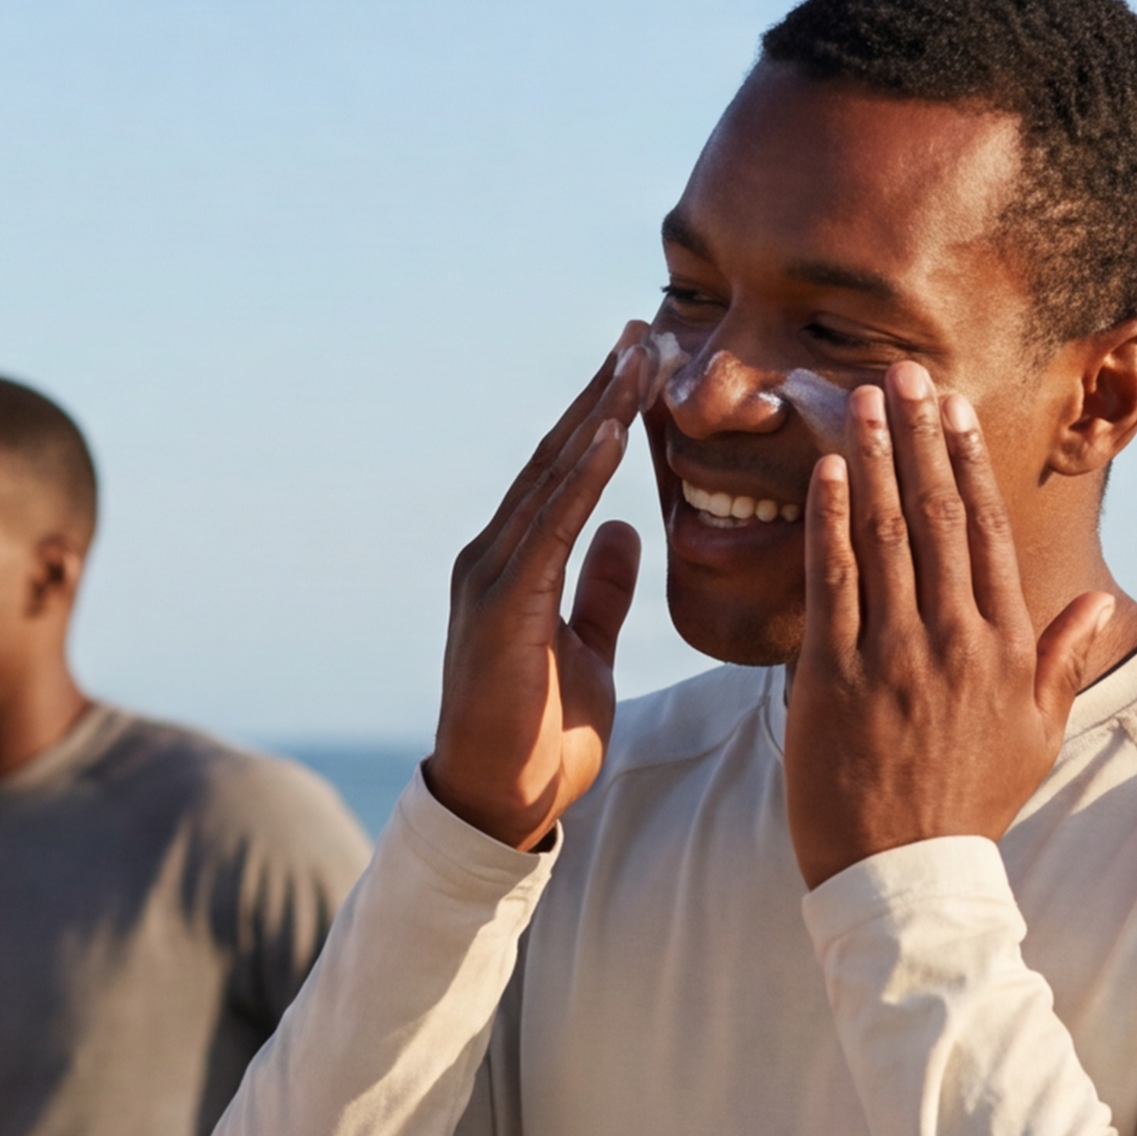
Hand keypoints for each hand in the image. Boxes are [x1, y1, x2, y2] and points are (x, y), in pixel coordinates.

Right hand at [422, 327, 659, 849]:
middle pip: (557, 458)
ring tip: (639, 360)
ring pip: (553, 478)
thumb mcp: (588, 650)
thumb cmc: (540, 737)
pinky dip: (581, 478)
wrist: (498, 803)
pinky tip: (612, 434)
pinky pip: (550, 528)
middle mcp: (493, 557)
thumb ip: (601, 590)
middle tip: (646, 331)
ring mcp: (490, 577)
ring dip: (598, 415)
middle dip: (602, 393)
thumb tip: (628, 529)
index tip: (644, 365)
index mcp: (516, 566)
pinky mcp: (501, 606)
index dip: (605, 416)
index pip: (567, 475)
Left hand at [789, 368, 1123, 886]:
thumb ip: (1063, 658)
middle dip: (919, 436)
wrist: (908, 877)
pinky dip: (832, 521)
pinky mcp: (833, 679)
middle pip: (937, 515)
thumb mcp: (1036, 734)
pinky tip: (829, 471)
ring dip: (876, 457)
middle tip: (902, 372)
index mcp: (1003, 647)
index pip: (985, 532)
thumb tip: (1094, 600)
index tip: (953, 409)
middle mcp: (953, 640)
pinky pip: (833, 583)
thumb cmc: (971, 806)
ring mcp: (892, 656)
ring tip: (861, 397)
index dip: (968, 463)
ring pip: (887, 535)